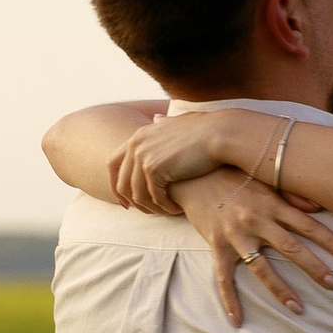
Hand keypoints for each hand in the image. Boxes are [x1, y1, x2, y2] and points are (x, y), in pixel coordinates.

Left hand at [113, 106, 259, 210]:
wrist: (220, 133)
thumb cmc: (205, 129)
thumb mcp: (178, 123)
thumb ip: (164, 124)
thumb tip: (157, 118)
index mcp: (138, 135)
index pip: (113, 163)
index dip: (116, 184)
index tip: (125, 201)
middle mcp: (136, 144)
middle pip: (121, 183)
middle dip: (132, 202)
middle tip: (149, 213)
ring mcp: (143, 156)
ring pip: (138, 194)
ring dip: (153, 207)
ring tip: (168, 211)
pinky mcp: (154, 169)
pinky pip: (154, 197)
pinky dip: (165, 206)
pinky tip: (178, 209)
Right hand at [181, 171, 332, 325]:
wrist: (191, 174)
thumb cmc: (232, 175)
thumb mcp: (263, 178)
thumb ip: (292, 193)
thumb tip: (320, 206)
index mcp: (271, 203)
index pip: (307, 224)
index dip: (329, 240)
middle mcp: (256, 220)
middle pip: (291, 248)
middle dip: (315, 268)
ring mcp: (236, 235)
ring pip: (262, 268)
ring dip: (282, 290)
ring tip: (299, 308)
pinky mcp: (217, 246)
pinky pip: (224, 278)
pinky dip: (230, 300)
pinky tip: (238, 320)